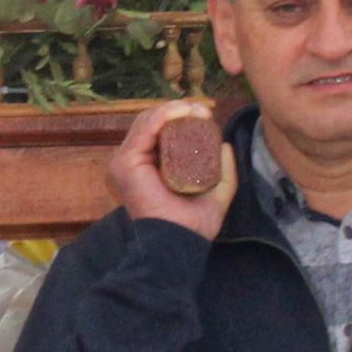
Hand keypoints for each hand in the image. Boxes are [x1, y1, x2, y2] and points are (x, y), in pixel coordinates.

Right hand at [109, 98, 235, 241]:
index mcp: (150, 168)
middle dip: (179, 110)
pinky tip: (181, 112)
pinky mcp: (126, 162)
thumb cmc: (193, 224)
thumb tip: (225, 146)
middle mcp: (135, 162)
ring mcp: (127, 161)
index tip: (206, 115)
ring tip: (196, 110)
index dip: (182, 119)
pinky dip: (162, 116)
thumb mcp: (216, 192)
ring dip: (173, 109)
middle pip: (152, 123)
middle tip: (203, 110)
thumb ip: (223, 171)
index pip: (161, 132)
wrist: (179, 241)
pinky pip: (144, 129)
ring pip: (147, 121)